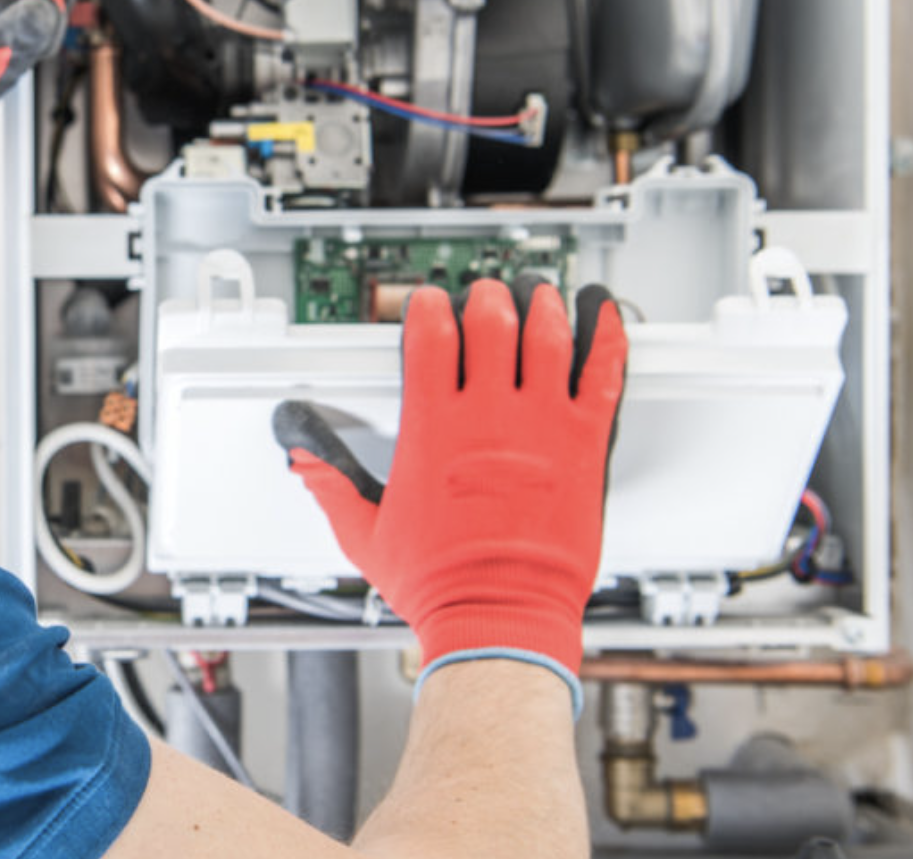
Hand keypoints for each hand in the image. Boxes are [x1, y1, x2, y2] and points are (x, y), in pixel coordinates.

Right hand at [272, 277, 626, 678]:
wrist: (499, 618)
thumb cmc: (440, 584)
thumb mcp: (365, 534)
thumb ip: (331, 487)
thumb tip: (304, 461)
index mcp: (433, 430)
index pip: (430, 337)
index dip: (427, 308)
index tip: (428, 303)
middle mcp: (488, 418)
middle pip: (491, 323)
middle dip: (486, 298)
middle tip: (486, 295)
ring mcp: (541, 427)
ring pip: (548, 337)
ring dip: (542, 306)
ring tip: (538, 294)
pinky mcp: (585, 447)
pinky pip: (603, 377)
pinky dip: (607, 339)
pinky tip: (606, 318)